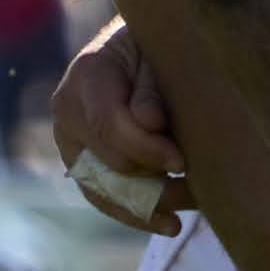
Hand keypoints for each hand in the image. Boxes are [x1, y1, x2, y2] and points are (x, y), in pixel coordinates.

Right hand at [51, 19, 187, 232]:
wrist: (142, 48)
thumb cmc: (158, 46)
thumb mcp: (160, 54)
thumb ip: (152, 87)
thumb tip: (147, 121)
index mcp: (87, 75)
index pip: (109, 122)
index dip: (144, 148)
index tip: (181, 161)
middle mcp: (68, 110)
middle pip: (110, 162)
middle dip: (156, 180)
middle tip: (200, 186)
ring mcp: (71, 140)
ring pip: (105, 188)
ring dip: (151, 205)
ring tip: (190, 210)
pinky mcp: (83, 162)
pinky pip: (104, 197)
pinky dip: (137, 213)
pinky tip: (169, 224)